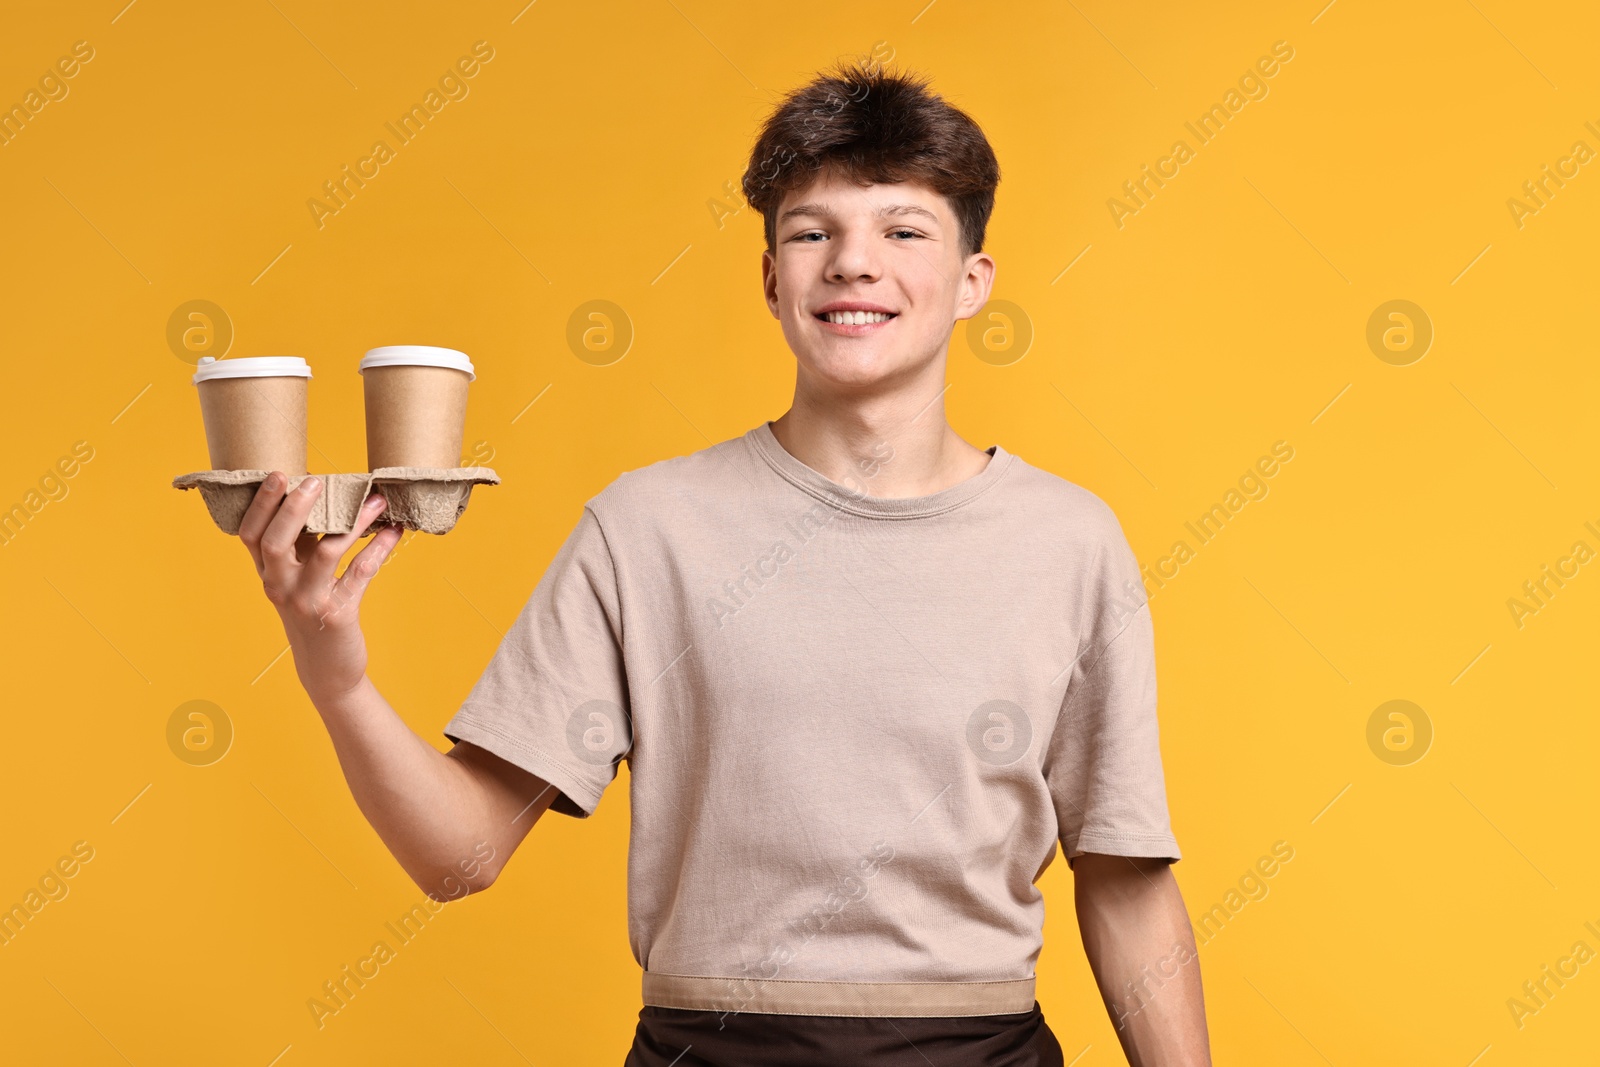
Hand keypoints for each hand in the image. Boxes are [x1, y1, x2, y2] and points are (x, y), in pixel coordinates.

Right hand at [238, 472, 402, 705]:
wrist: (327, 670)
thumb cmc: (313, 612)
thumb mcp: (297, 579)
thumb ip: (301, 544)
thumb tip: (320, 496)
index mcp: (267, 574)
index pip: (250, 534)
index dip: (260, 504)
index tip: (279, 474)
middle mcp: (280, 587)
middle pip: (275, 541)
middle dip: (294, 507)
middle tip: (316, 480)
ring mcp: (308, 601)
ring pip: (326, 552)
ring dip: (354, 521)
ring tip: (378, 500)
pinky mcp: (338, 613)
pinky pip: (362, 572)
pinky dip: (381, 548)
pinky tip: (395, 531)